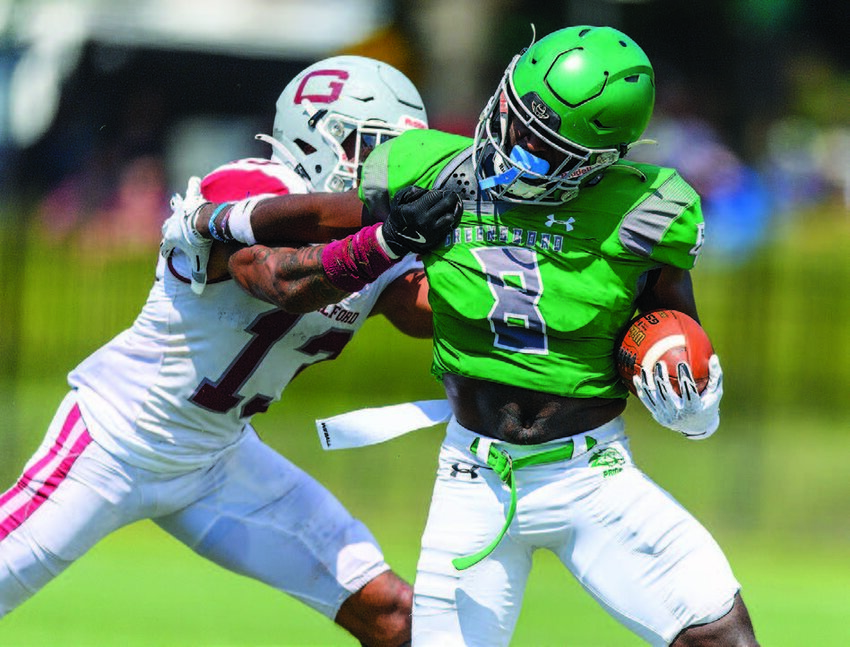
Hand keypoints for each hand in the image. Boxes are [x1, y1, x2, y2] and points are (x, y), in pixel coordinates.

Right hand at [160, 177, 211, 294]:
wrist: (202, 222)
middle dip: (169, 231)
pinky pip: (191, 190)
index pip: (165, 249)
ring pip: (176, 207)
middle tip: (171, 233)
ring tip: (177, 203)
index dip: (164, 257)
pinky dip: (193, 185)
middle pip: (168, 228)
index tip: (164, 260)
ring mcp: (181, 211)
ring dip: (177, 207)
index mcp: (171, 238)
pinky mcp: (191, 200)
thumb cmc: (199, 241)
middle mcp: (172, 223)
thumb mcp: (199, 260)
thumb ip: (199, 275)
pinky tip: (195, 179)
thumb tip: (198, 293)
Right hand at [380, 186, 461, 255]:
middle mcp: (425, 220)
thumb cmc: (399, 217)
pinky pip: (450, 226)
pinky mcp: (437, 237)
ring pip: (452, 216)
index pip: (436, 195)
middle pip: (447, 203)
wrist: (398, 239)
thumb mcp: (398, 201)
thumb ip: (411, 191)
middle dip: (451, 196)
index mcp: (415, 210)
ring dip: (453, 209)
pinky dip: (450, 219)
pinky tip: (447, 215)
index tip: (437, 193)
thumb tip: (427, 189)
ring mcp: (432, 230)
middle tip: (451, 195)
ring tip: (450, 206)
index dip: (438, 192)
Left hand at [633, 354, 722, 438]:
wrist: (696, 427)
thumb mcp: (715, 393)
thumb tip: (714, 357)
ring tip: (645, 367)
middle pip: (667, 394)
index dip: (685, 378)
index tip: (682, 364)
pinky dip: (641, 389)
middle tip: (660, 363)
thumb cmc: (708, 405)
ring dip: (648, 382)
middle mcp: (678, 413)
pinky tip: (636, 377)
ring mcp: (666, 415)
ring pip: (654, 397)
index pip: (689, 392)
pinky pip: (647, 400)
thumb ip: (715, 376)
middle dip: (662, 378)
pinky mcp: (658, 415)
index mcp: (694, 408)